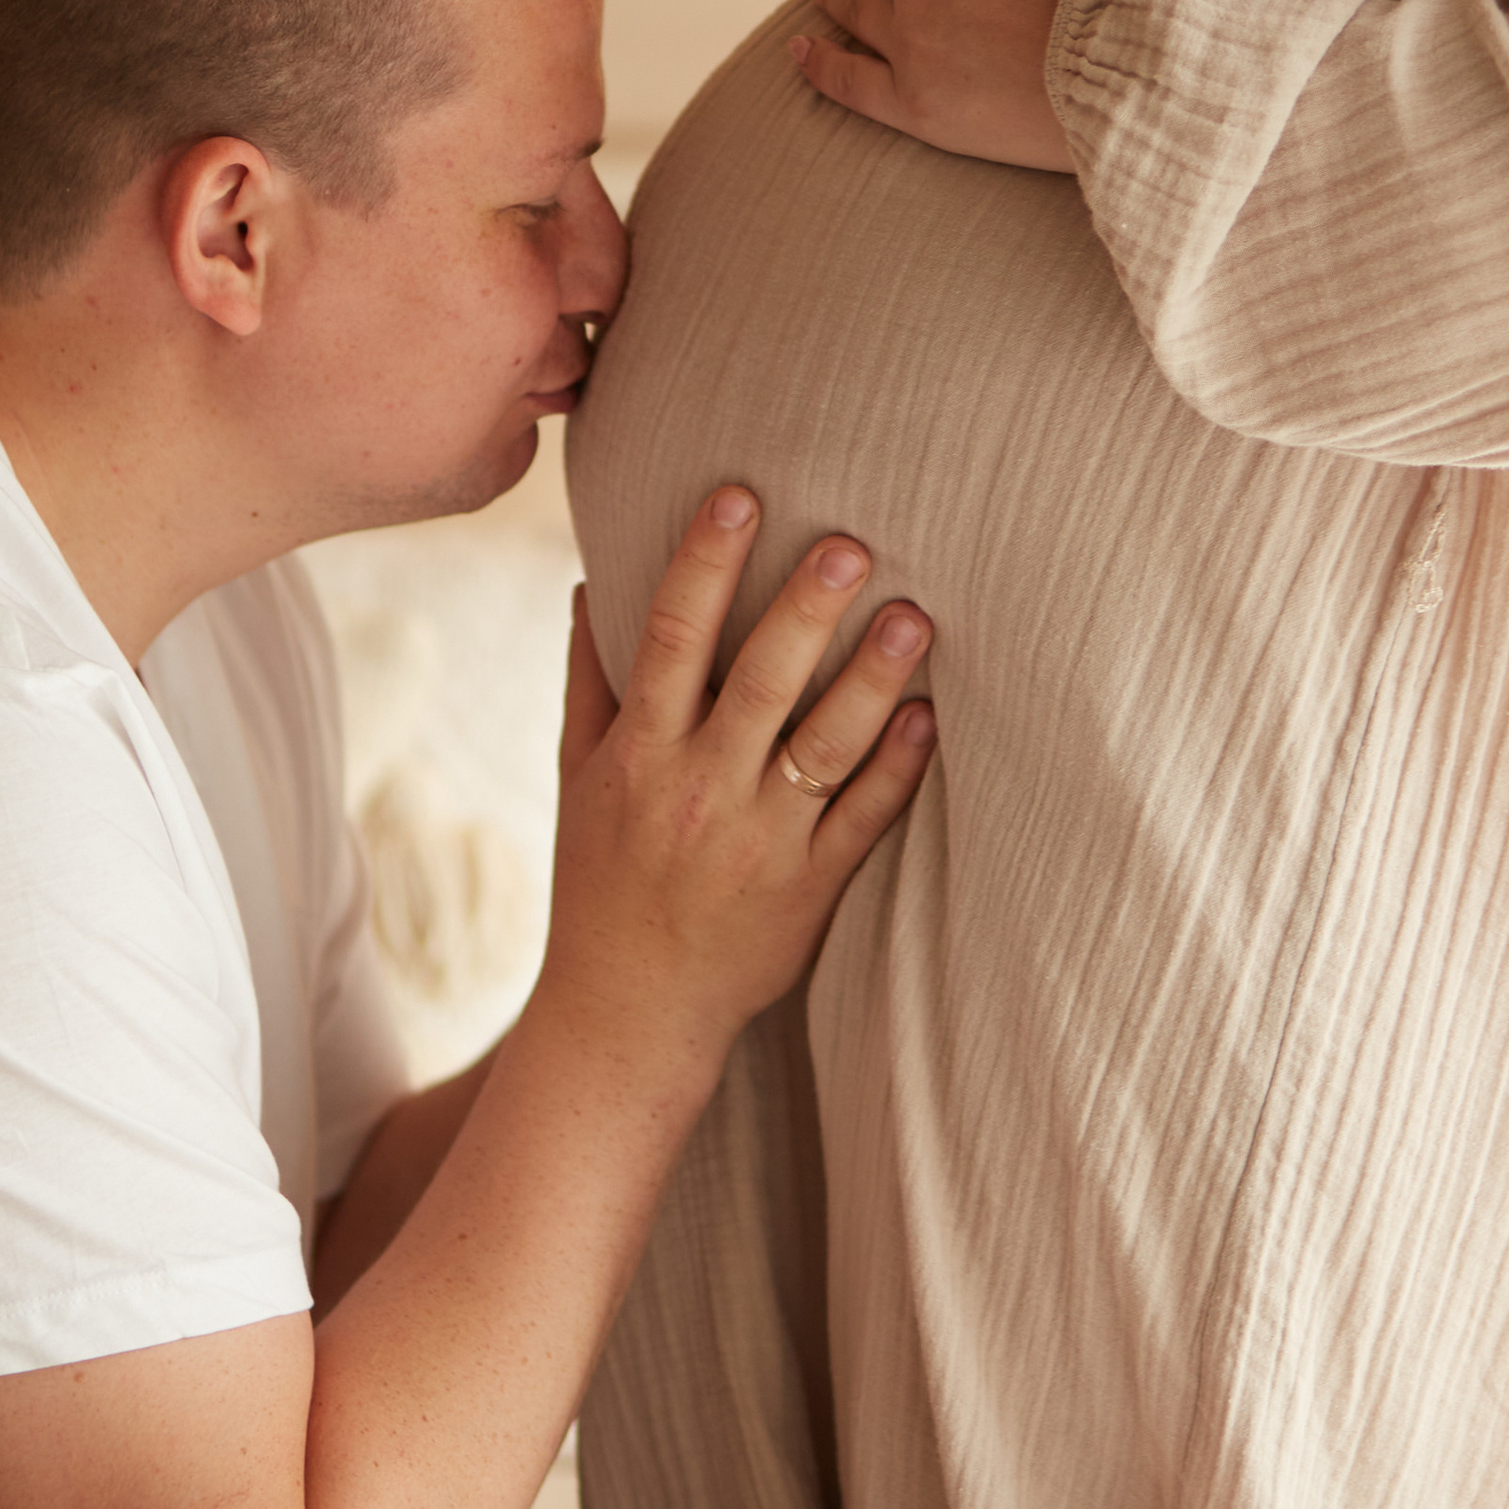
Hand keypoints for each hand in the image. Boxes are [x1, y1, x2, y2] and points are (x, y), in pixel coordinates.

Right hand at [540, 490, 935, 1078]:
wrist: (628, 1012)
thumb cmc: (599, 879)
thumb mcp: (576, 777)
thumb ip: (589, 679)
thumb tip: (593, 582)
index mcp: (639, 753)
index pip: (670, 638)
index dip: (703, 563)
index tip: (739, 496)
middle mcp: (698, 790)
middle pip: (760, 683)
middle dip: (806, 610)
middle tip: (852, 541)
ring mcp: (760, 842)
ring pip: (825, 747)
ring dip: (874, 679)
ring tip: (916, 616)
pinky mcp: (810, 890)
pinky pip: (864, 819)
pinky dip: (900, 768)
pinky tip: (932, 716)